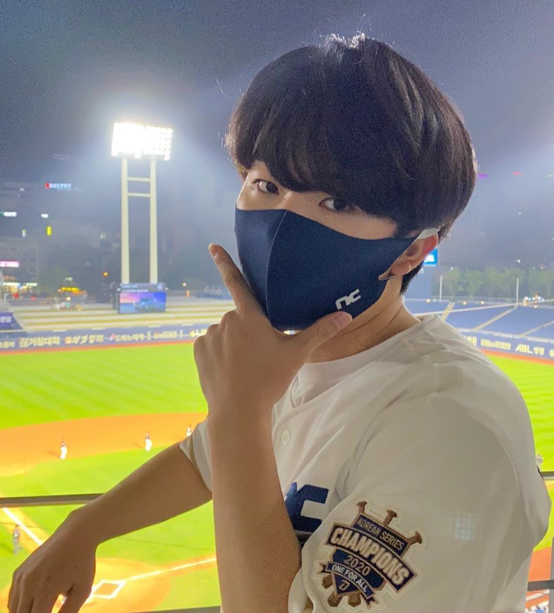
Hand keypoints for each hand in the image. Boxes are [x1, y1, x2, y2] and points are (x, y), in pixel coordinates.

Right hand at [9, 521, 96, 612]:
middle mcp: (28, 584)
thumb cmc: (82, 564)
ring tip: (44, 607)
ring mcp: (21, 578)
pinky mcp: (18, 573)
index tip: (53, 612)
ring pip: (14, 610)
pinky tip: (35, 603)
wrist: (75, 536)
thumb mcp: (82, 591)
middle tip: (48, 609)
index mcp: (45, 590)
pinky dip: (20, 606)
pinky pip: (13, 599)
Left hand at [193, 244, 351, 422]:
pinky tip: (228, 370)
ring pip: (224, 333)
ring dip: (232, 343)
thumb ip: (320, 332)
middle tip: (259, 355)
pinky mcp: (198, 351)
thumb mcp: (297, 354)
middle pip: (239, 319)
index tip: (212, 246)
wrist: (238, 410)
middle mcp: (226, 320)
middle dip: (248, 331)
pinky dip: (218, 354)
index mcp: (249, 316)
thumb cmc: (269, 379)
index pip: (237, 283)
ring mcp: (209, 335)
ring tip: (243, 367)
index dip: (225, 263)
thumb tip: (347, 315)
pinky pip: (210, 345)